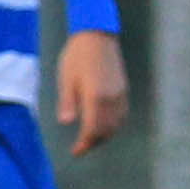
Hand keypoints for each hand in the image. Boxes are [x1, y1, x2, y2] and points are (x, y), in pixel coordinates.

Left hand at [56, 30, 129, 155]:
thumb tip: (66, 122)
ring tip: (92, 139)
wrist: (97, 36)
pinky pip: (122, 114)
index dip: (84, 143)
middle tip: (81, 148)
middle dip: (94, 142)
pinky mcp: (124, 89)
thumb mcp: (66, 79)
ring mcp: (120, 94)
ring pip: (116, 123)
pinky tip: (105, 124)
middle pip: (106, 130)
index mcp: (95, 97)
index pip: (92, 129)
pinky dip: (114, 124)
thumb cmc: (77, 56)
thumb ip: (67, 102)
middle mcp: (111, 99)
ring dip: (105, 135)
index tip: (75, 152)